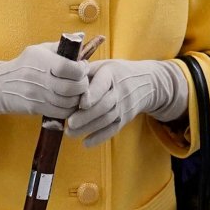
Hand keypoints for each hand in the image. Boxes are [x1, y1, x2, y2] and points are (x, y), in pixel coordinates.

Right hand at [0, 42, 88, 119]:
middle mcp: (39, 79)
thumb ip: (61, 46)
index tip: (83, 66)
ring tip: (77, 91)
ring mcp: (38, 96)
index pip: (68, 68)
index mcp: (42, 61)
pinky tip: (69, 100)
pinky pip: (62, 113)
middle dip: (83, 85)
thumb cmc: (25, 64)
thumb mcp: (40, 50)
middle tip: (83, 81)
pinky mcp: (38, 108)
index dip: (81, 69)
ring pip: (69, 102)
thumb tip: (81, 35)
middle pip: (71, 88)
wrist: (1, 85)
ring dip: (78, 98)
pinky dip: (70, 108)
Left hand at [65, 59, 185, 148]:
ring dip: (88, 128)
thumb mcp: (103, 65)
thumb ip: (85, 71)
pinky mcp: (125, 118)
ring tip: (70, 133)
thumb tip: (63, 76)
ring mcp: (124, 106)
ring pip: (107, 119)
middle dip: (86, 116)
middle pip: (104, 105)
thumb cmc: (115, 73)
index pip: (102, 84)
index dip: (93, 94)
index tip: (81, 104)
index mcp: (111, 74)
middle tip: (69, 123)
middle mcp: (119, 91)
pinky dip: (100, 137)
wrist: (146, 83)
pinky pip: (113, 129)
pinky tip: (86, 143)